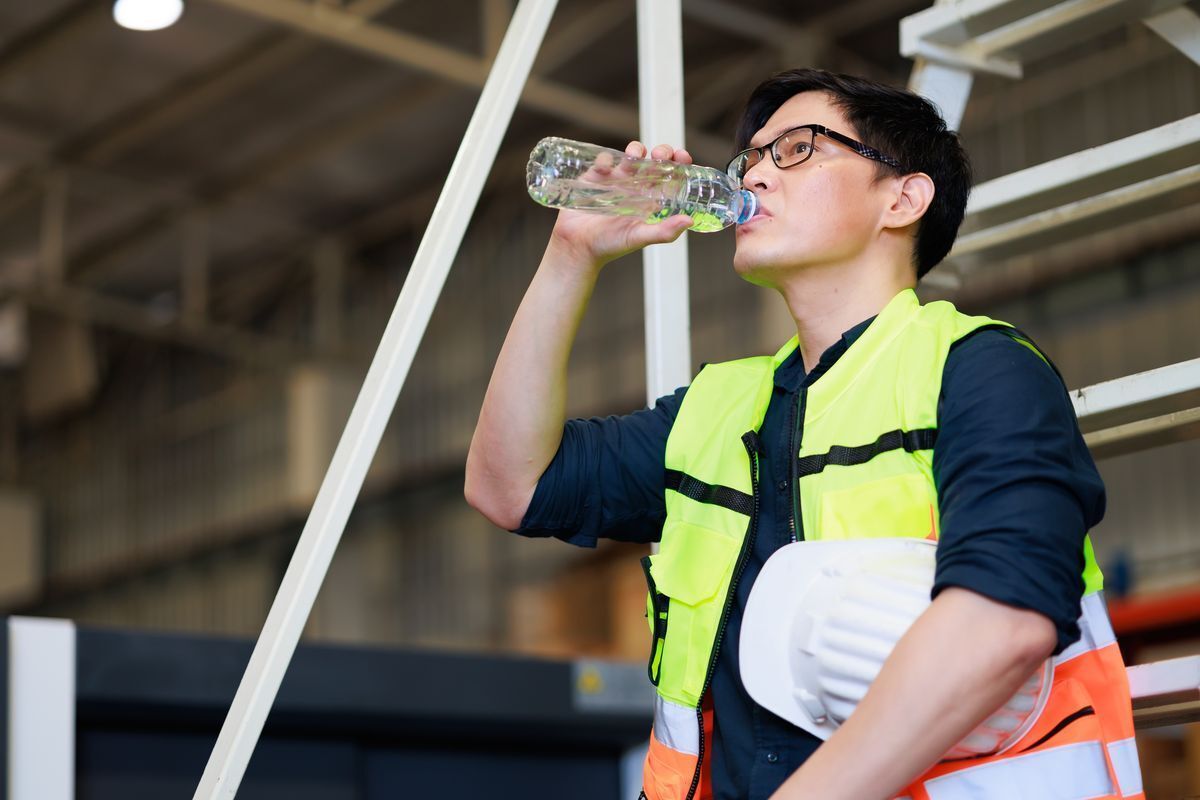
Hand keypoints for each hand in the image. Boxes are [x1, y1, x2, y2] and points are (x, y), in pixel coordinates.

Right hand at [548, 141, 694, 270]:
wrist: (576, 248)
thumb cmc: (608, 246)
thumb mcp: (639, 238)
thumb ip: (664, 231)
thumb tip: (689, 221)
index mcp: (649, 200)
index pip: (670, 177)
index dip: (678, 164)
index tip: (682, 156)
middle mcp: (635, 188)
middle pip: (654, 162)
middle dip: (660, 152)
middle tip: (660, 155)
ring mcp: (615, 181)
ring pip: (631, 156)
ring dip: (636, 151)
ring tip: (634, 158)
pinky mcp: (594, 178)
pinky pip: (604, 161)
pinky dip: (606, 160)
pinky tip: (606, 170)